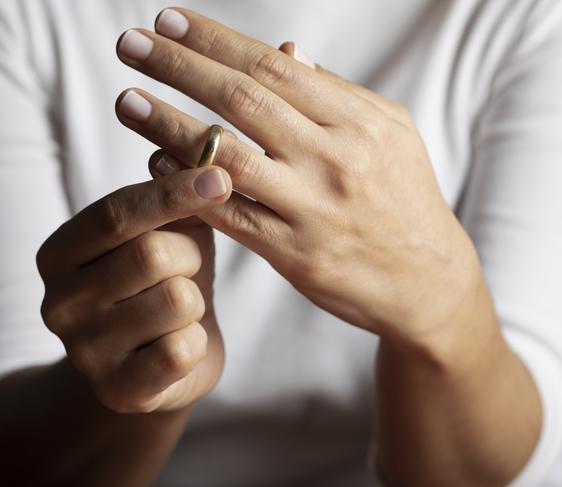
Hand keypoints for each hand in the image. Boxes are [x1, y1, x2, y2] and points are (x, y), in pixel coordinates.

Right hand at [37, 166, 231, 412]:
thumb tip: (198, 145)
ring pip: (176, 300)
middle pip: (151, 254)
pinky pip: (183, 350)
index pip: (117, 213)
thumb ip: (173, 196)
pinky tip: (180, 344)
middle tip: (187, 266)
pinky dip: (196, 341)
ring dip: (195, 300)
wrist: (160, 361)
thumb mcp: (166, 233)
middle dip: (189, 256)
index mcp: (61, 252)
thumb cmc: (165, 282)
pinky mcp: (119, 391)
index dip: (172, 193)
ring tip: (181, 308)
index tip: (220, 176)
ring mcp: (84, 352)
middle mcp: (59, 302)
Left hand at [115, 8, 480, 352]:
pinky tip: (156, 165)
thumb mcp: (391, 134)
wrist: (427, 279)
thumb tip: (286, 54)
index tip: (169, 21)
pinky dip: (189, 188)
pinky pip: (230, 215)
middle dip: (181, 67)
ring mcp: (312, 210)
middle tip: (131, 43)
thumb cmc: (407, 199)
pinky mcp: (295, 255)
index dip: (216, 41)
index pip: (275, 69)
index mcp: (359, 123)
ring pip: (227, 159)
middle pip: (244, 102)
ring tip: (128, 100)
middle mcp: (334, 161)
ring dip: (169, 126)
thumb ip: (337, 94)